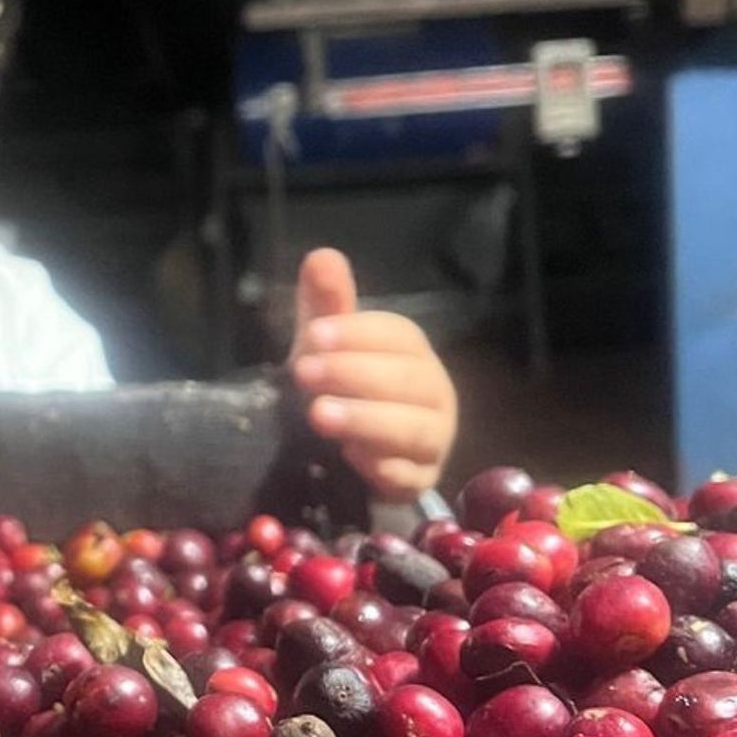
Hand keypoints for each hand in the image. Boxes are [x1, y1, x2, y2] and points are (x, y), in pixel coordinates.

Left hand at [289, 248, 457, 499]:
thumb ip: (327, 304)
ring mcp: (432, 440)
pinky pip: (408, 476)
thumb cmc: (343, 386)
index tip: (313, 334)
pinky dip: (380, 467)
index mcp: (412, 353)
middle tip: (303, 373)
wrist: (354, 452)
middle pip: (408, 380)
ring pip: (413, 430)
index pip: (398, 336)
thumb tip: (322, 255)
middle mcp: (433, 393)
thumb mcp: (327, 344)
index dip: (357, 334)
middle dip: (354, 374)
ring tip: (318, 415)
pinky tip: (348, 458)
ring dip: (365, 421)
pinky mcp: (419, 481)